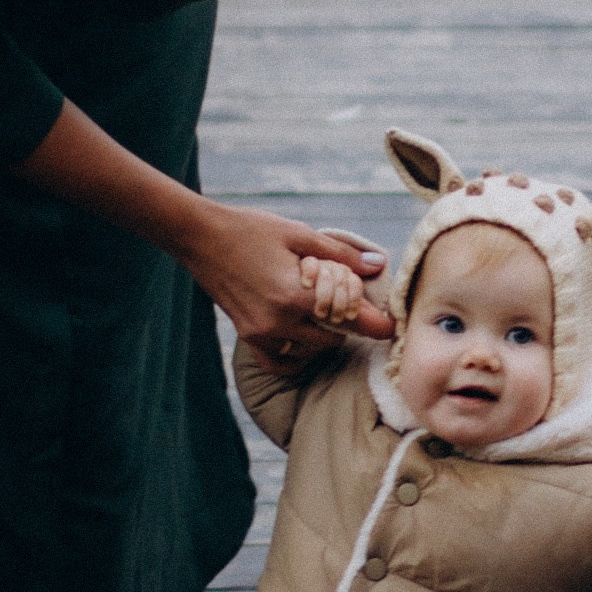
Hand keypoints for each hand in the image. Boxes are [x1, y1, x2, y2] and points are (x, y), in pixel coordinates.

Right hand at [190, 208, 392, 357]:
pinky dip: (297, 354)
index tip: (392, 325)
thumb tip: (378, 264)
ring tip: (321, 311)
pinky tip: (302, 337)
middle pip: (335, 338)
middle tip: (347, 301)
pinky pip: (282, 362)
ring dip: (324, 336)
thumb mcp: (299, 233)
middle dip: (348, 323)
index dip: (377, 324)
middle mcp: (280, 321)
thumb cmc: (251, 229)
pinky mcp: (249, 337)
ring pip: (312, 350)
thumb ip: (341, 254)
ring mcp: (262, 333)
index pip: (351, 320)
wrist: (199, 237)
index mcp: (296, 295)